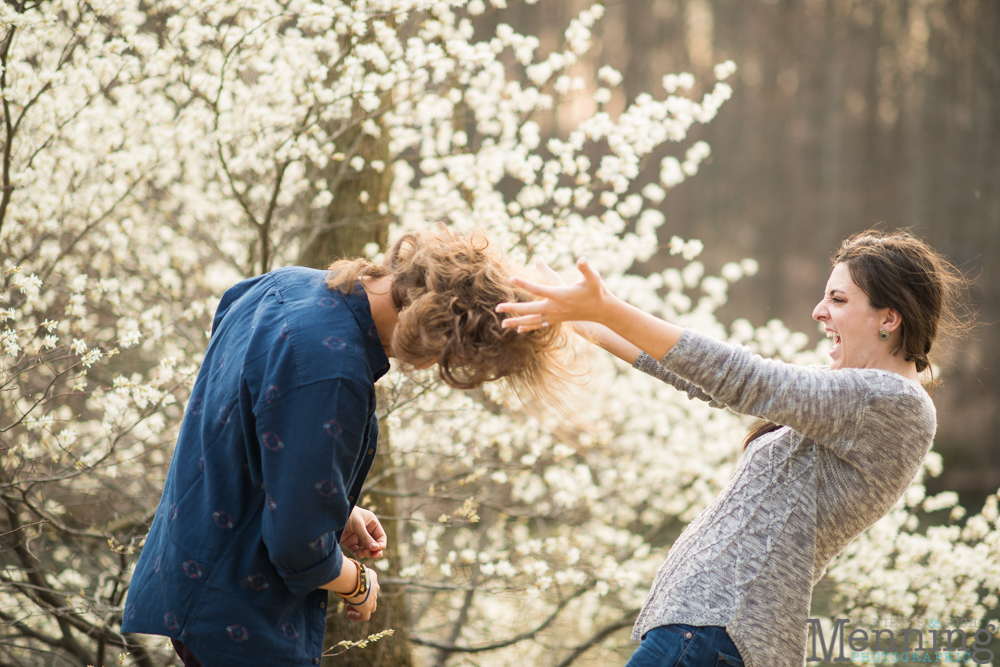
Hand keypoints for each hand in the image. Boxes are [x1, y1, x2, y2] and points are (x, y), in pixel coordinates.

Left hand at [340, 506, 386, 559]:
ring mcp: (358, 537)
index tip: (378, 549)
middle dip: (375, 550)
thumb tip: (375, 548)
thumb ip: (366, 537)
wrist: (329, 515)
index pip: (380, 536)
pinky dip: (359, 554)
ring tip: (364, 552)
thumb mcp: (357, 524)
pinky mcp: (350, 543)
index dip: (381, 544)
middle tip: (374, 555)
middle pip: (374, 544)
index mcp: (372, 523)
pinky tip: (360, 553)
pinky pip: (357, 551)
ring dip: (367, 553)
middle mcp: (366, 530)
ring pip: (366, 549)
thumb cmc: (346, 514)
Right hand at [345, 568, 378, 621]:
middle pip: (369, 596)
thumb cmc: (348, 571)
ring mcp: (372, 599)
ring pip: (370, 606)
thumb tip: (341, 574)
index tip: (348, 590)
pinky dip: (357, 617)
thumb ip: (349, 574)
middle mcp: (374, 587)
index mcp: (372, 577)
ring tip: (347, 606)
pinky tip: (349, 615)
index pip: (367, 585)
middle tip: (347, 598)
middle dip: (359, 598)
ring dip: (359, 607)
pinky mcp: (367, 608)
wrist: (353, 578)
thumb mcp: (350, 570)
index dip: (358, 589)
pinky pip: (365, 617)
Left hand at [496, 257, 610, 331]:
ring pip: (532, 320)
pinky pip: (539, 325)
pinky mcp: (557, 320)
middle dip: (513, 309)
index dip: (524, 283)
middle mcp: (555, 307)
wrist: (602, 310)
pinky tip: (518, 330)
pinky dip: (528, 327)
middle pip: (530, 309)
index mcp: (560, 295)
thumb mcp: (593, 278)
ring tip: (502, 324)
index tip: (511, 278)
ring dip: (516, 321)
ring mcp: (555, 316)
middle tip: (496, 308)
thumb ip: (586, 268)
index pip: (538, 289)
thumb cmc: (596, 291)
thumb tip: (582, 259)